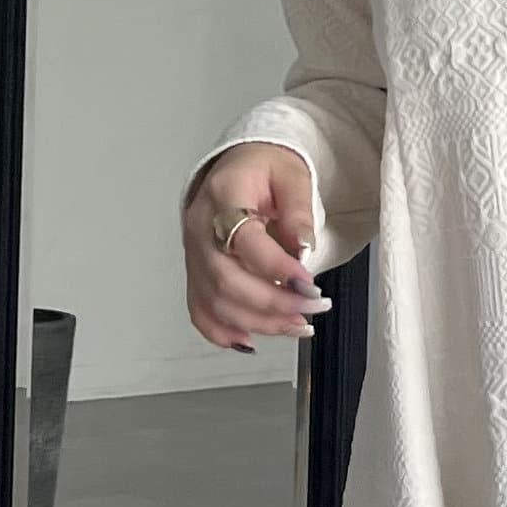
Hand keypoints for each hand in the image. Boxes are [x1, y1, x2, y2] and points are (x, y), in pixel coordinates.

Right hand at [182, 142, 331, 352]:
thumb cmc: (265, 168)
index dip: (278, 268)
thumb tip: (303, 246)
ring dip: (258, 322)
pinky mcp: (196, 271)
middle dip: (273, 303)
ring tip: (298, 325)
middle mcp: (200, 226)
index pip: (244, 241)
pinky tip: (250, 340)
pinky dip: (222, 331)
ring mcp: (193, 252)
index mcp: (223, 195)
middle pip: (226, 279)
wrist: (239, 166)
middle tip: (313, 307)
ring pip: (215, 301)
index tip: (309, 284)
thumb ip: (299, 210)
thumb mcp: (292, 175)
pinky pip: (199, 309)